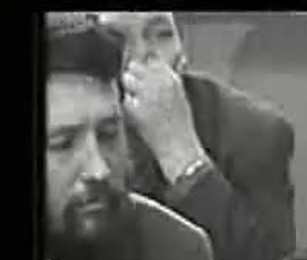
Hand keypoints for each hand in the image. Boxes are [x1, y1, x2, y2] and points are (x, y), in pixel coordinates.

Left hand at [120, 58, 205, 180]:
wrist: (180, 151)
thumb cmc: (182, 129)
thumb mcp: (180, 100)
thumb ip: (166, 82)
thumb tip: (150, 66)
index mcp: (172, 79)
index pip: (151, 60)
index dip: (145, 67)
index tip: (145, 76)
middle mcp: (159, 83)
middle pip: (135, 67)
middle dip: (135, 77)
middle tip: (140, 93)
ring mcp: (146, 94)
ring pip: (127, 80)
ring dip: (130, 90)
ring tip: (140, 106)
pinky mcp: (135, 107)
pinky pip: (125, 100)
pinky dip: (129, 108)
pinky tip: (139, 118)